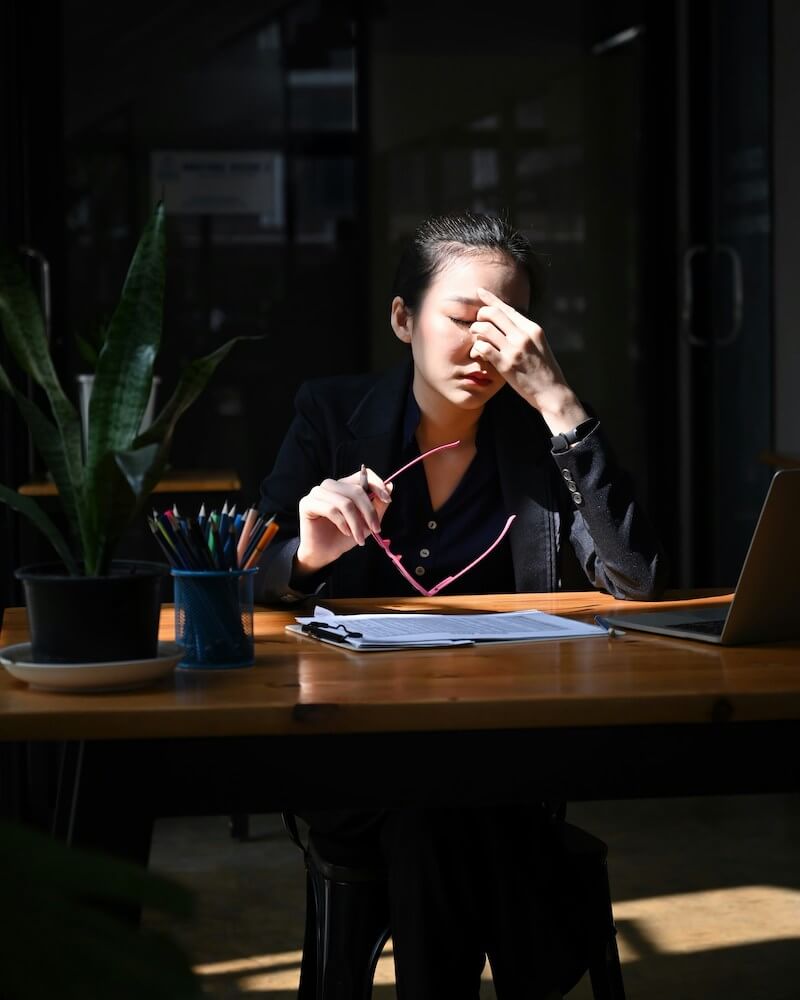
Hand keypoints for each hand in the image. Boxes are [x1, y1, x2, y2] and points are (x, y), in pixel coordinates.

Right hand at [294, 468, 391, 577]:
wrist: (325, 552)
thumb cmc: (344, 536)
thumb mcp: (367, 521)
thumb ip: (378, 504)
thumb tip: (391, 485)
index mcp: (345, 485)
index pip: (363, 474)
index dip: (377, 485)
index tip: (387, 500)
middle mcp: (331, 485)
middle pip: (356, 489)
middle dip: (369, 512)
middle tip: (375, 529)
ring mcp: (317, 492)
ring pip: (345, 502)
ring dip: (356, 522)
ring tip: (359, 537)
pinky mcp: (307, 503)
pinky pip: (331, 509)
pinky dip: (343, 523)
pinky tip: (346, 532)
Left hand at [469, 286, 587, 432]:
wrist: (552, 392)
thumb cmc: (544, 370)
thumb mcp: (538, 345)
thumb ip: (524, 332)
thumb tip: (507, 322)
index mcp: (532, 328)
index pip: (507, 308)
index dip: (490, 299)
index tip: (479, 292)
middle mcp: (523, 335)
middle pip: (493, 313)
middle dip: (480, 315)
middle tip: (477, 325)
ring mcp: (514, 349)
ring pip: (484, 328)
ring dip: (475, 332)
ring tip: (476, 340)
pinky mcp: (505, 365)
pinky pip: (483, 347)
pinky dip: (477, 348)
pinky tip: (479, 354)